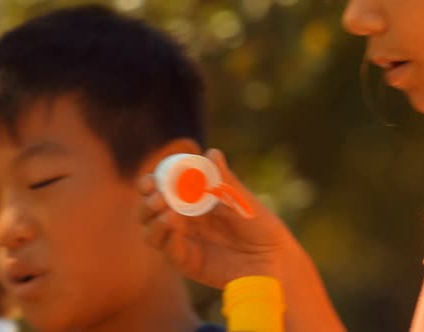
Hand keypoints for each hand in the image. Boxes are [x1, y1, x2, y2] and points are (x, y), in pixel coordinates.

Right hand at [138, 148, 292, 288]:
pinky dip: (168, 240)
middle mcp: (182, 221)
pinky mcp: (188, 264)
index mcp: (190, 200)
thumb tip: (211, 153)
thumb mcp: (241, 199)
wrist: (275, 260)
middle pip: (148, 212)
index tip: (151, 180)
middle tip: (158, 198)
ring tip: (168, 215)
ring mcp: (183, 243)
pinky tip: (176, 229)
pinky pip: (170, 252)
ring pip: (152, 233)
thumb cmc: (260, 225)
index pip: (160, 189)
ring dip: (153, 222)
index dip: (150, 183)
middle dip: (147, 203)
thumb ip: (224, 179)